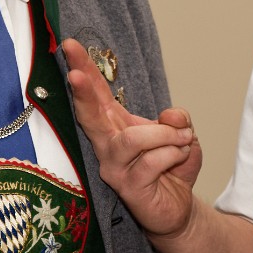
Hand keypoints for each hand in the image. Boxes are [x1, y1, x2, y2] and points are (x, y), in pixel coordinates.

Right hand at [62, 38, 202, 238]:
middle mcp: (108, 144)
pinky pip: (151, 162)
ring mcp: (114, 167)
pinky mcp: (127, 187)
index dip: (84, 69)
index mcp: (115, 124)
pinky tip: (180, 157)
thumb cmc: (170, 167)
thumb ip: (177, 120)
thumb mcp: (181, 134)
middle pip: (90, 115)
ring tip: (182, 138)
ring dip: (162, 134)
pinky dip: (173, 154)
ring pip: (131, 139)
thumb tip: (172, 115)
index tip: (70, 45)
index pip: (97, 93)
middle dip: (83, 93)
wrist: (177, 206)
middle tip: (74, 75)